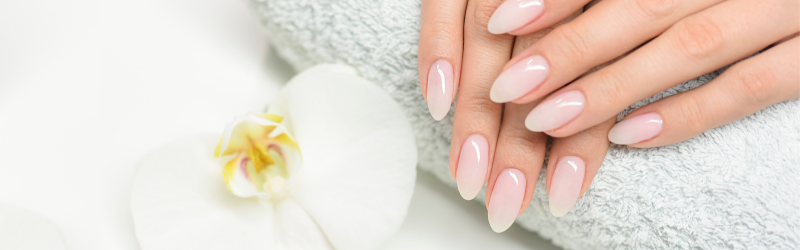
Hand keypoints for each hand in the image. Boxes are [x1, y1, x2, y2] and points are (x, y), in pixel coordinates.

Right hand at [418, 0, 617, 231]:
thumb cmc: (586, 4)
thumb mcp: (604, 23)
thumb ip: (589, 57)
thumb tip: (587, 131)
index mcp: (604, 10)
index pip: (584, 81)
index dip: (575, 141)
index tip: (561, 194)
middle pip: (536, 72)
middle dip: (518, 144)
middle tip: (505, 202)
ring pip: (492, 46)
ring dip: (478, 114)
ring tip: (468, 174)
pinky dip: (437, 47)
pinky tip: (437, 102)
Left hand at [487, 0, 798, 146]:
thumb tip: (529, 11)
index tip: (500, 19)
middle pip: (645, 6)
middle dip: (571, 48)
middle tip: (508, 87)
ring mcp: (783, 8)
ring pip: (690, 46)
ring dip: (613, 86)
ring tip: (547, 120)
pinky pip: (753, 86)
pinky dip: (690, 112)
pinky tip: (630, 136)